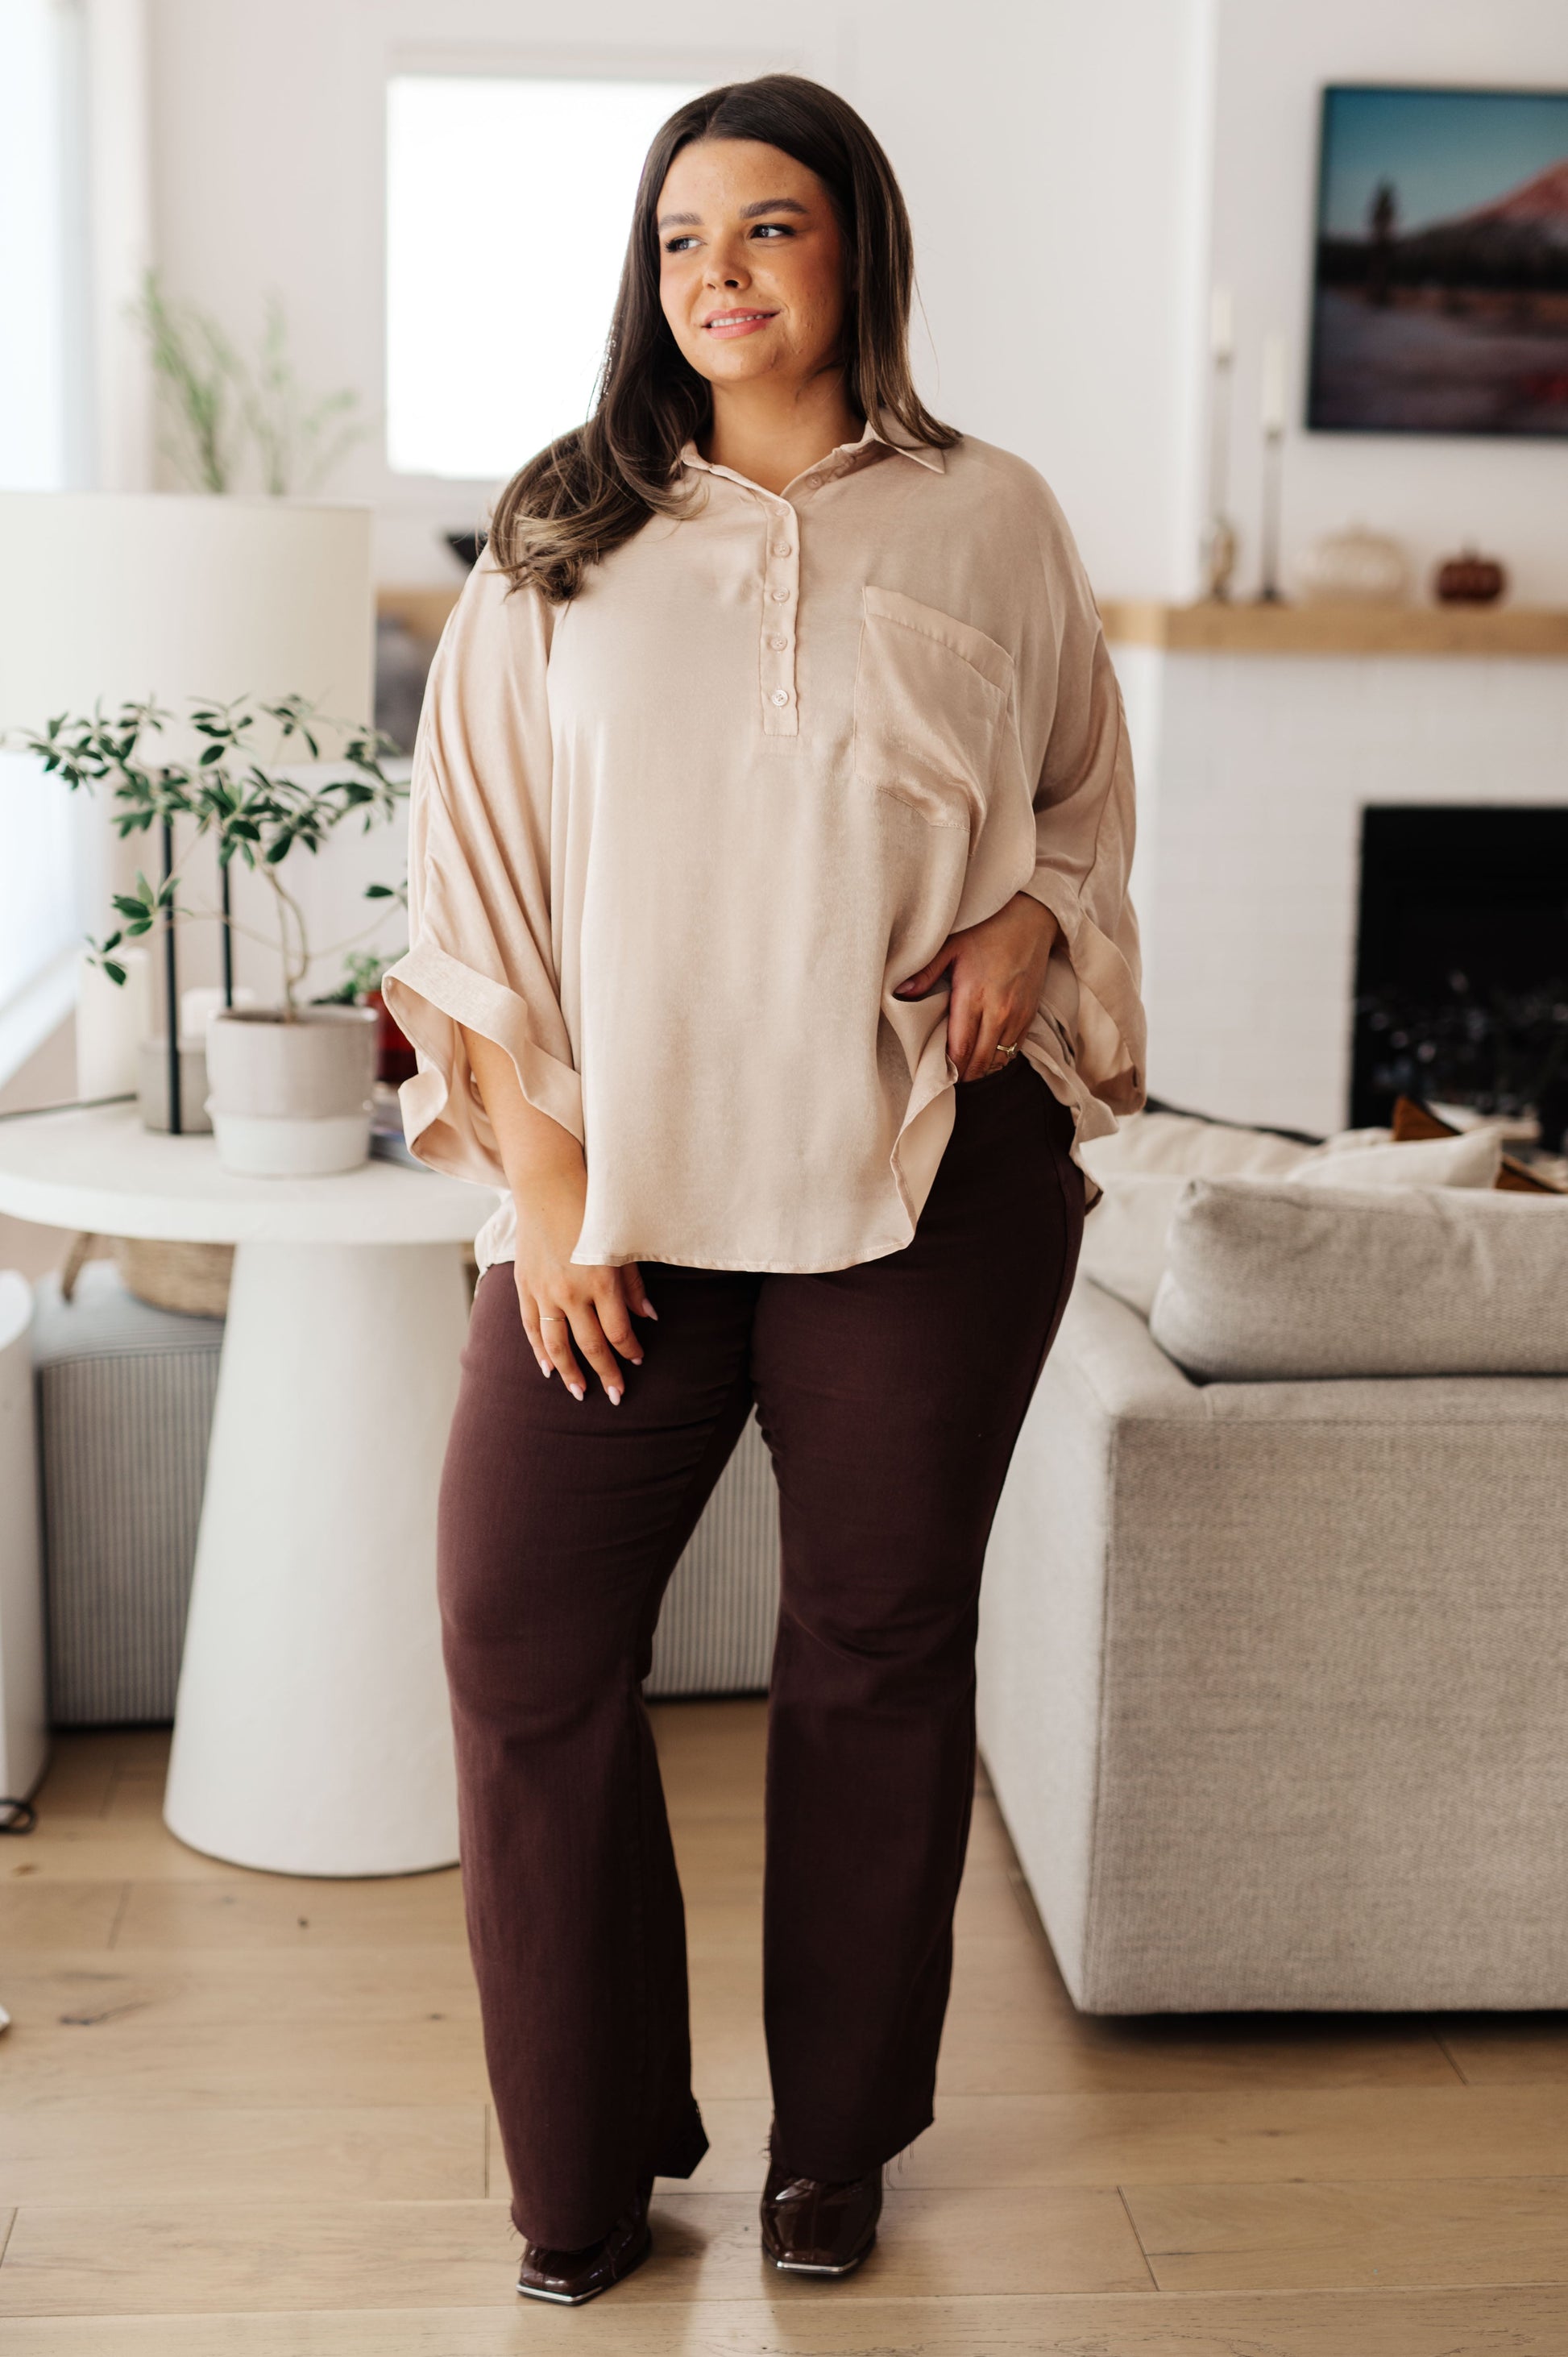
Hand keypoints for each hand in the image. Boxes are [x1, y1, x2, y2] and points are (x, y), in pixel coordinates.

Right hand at [512, 1158, 656, 1404]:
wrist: (547, 1183)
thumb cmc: (590, 1209)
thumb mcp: (621, 1243)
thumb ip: (634, 1283)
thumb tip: (648, 1317)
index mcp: (600, 1280)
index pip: (619, 1331)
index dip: (630, 1350)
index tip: (639, 1360)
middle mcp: (571, 1291)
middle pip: (591, 1345)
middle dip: (606, 1373)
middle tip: (617, 1395)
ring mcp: (544, 1291)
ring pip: (557, 1344)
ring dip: (570, 1372)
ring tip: (580, 1392)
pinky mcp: (524, 1285)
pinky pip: (531, 1327)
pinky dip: (539, 1350)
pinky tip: (548, 1368)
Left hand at [893, 892, 1059, 1080]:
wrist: (1030, 919)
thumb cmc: (987, 929)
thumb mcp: (950, 946)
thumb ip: (925, 973)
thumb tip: (899, 993)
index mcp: (973, 996)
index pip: (960, 1048)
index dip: (948, 1066)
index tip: (936, 1071)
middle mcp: (998, 1011)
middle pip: (979, 1061)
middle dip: (963, 1074)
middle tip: (949, 1077)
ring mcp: (1017, 1015)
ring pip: (999, 1060)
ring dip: (982, 1069)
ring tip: (966, 1069)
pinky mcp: (1030, 1015)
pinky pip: (1015, 1050)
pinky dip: (1000, 1058)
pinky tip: (986, 1056)